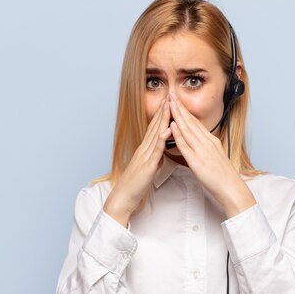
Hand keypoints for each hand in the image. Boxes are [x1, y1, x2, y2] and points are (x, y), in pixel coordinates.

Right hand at [103, 96, 171, 226]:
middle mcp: (144, 149)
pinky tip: (167, 130)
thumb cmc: (135, 185)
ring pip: (155, 134)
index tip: (169, 102)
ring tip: (170, 105)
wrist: (124, 197)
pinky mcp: (146, 166)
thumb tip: (161, 151)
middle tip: (170, 96)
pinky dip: (161, 140)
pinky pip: (155, 151)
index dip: (162, 115)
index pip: (154, 128)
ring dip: (162, 119)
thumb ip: (154, 158)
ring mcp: (144, 156)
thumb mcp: (148, 168)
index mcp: (145, 150)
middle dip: (163, 111)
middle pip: (155, 126)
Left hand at [168, 92, 255, 217]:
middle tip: (170, 94)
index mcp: (212, 141)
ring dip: (177, 116)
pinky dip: (178, 134)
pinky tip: (172, 126)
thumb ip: (206, 148)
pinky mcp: (198, 162)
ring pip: (187, 130)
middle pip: (191, 122)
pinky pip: (186, 146)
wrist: (232, 189)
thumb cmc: (224, 177)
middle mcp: (207, 143)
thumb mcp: (216, 157)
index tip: (177, 101)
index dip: (185, 111)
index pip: (196, 123)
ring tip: (169, 104)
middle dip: (179, 107)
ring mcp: (203, 151)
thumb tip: (199, 143)